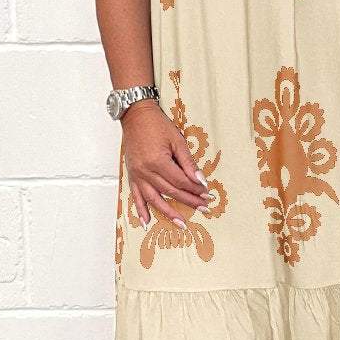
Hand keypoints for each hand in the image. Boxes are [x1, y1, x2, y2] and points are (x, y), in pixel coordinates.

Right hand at [119, 99, 210, 227]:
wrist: (135, 116)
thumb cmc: (157, 125)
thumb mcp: (177, 140)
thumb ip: (188, 163)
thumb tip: (201, 181)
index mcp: (158, 161)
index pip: (181, 182)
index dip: (195, 189)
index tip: (207, 194)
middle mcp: (146, 171)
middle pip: (170, 192)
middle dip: (189, 201)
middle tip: (203, 208)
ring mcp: (137, 175)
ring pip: (154, 199)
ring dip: (168, 213)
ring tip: (181, 224)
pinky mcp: (132, 175)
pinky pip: (135, 197)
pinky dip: (140, 210)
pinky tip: (146, 222)